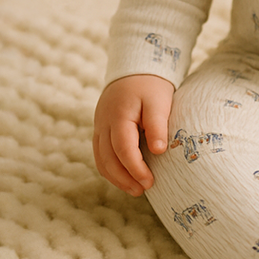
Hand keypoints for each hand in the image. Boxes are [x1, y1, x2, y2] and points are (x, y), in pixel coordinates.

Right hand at [93, 74, 174, 196]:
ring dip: (115, 177)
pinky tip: (125, 176)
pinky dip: (110, 168)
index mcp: (118, 115)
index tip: (150, 181)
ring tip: (135, 189)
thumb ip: (158, 124)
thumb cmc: (151, 85)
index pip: (123, 149)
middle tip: (143, 191)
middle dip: (124, 178)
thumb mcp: (159, 101)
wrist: (135, 67)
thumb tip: (158, 151)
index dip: (135, 169)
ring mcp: (99, 126)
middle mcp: (104, 123)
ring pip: (101, 159)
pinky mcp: (100, 129)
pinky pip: (100, 154)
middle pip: (107, 158)